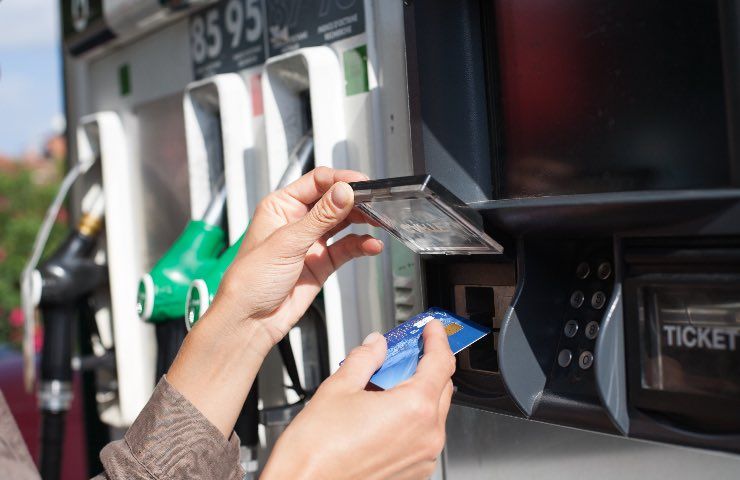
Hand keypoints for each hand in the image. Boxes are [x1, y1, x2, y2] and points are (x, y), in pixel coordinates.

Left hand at [216, 166, 382, 346]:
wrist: (250, 320)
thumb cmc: (250, 281)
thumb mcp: (287, 242)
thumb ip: (320, 217)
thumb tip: (343, 192)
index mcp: (280, 207)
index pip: (316, 182)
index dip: (340, 180)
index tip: (361, 184)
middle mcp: (296, 221)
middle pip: (333, 200)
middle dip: (355, 201)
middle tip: (375, 202)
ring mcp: (311, 242)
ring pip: (343, 223)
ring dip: (361, 221)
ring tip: (378, 221)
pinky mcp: (322, 263)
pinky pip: (347, 248)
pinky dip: (361, 245)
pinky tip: (371, 245)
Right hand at [262, 320, 455, 479]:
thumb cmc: (316, 452)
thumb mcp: (338, 389)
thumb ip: (364, 360)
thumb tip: (375, 345)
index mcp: (414, 409)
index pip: (441, 362)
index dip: (437, 338)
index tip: (432, 329)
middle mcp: (426, 436)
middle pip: (441, 387)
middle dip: (424, 365)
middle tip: (403, 351)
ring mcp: (422, 458)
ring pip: (432, 414)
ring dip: (416, 393)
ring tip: (383, 385)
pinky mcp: (413, 474)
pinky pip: (421, 437)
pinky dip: (409, 420)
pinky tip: (382, 413)